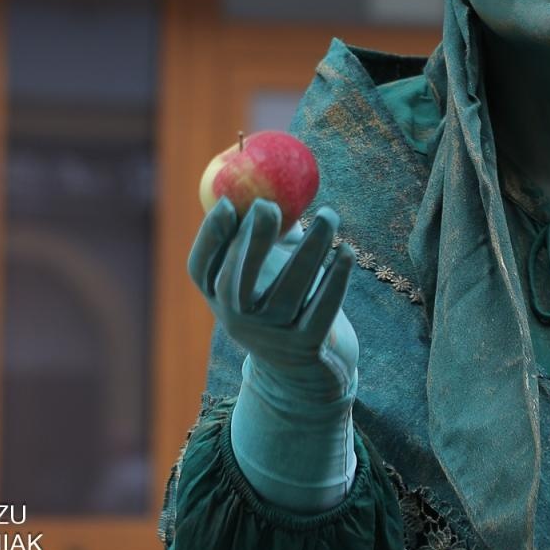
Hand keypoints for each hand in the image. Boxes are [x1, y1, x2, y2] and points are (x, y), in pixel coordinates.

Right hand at [187, 197, 357, 401]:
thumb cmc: (285, 301)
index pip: (202, 269)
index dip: (211, 237)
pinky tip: (347, 252)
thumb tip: (272, 176)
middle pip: (237, 281)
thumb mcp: (269, 267)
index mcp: (219, 298)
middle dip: (253, 241)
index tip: (230, 202)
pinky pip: (322, 308)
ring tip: (331, 216)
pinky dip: (336, 278)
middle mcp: (237, 321)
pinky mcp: (306, 349)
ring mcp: (271, 339)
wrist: (305, 372)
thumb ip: (267, 229)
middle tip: (270, 204)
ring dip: (312, 248)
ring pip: (289, 290)